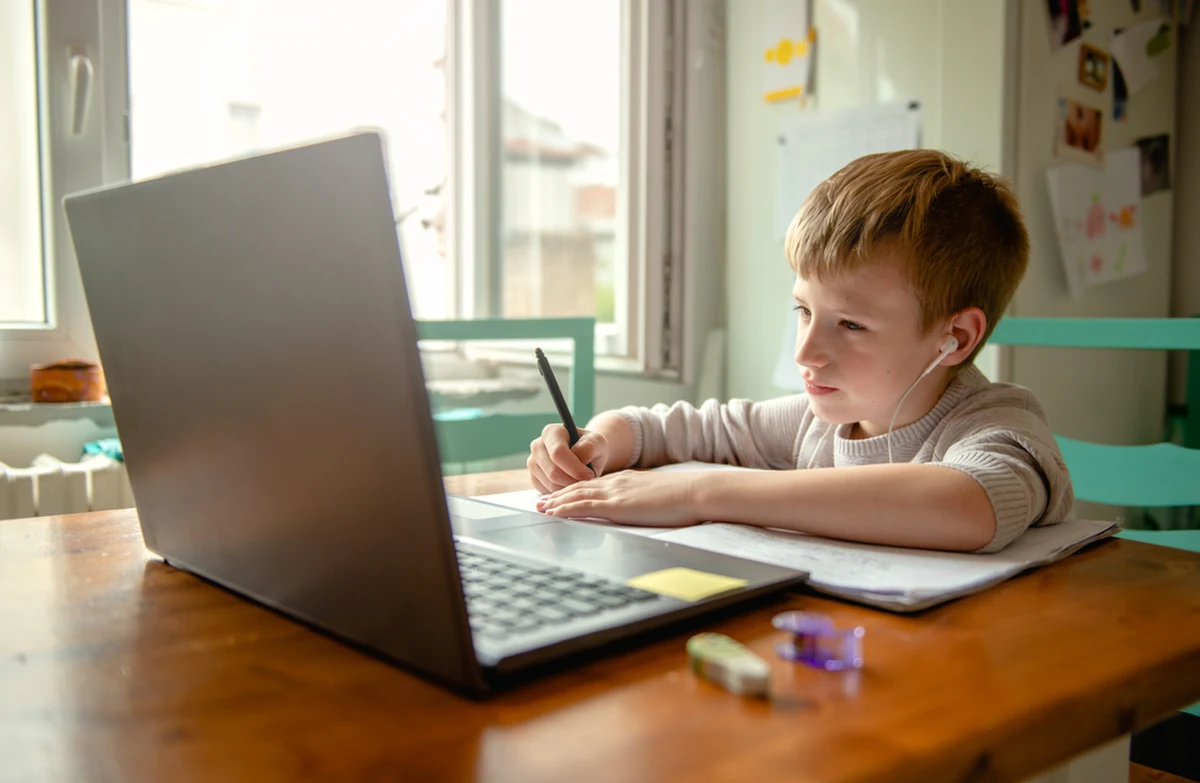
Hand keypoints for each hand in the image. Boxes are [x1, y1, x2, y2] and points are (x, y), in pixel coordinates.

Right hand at [527, 424, 608, 492]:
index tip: (590, 475)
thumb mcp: (597, 443)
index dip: (575, 468)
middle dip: (573, 481)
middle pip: (553, 472)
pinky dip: (562, 493)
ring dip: (569, 488)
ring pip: (551, 484)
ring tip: (580, 481)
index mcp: (551, 432)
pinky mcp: (533, 478)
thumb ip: (590, 446)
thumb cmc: (590, 448)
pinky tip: (570, 484)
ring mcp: (532, 463)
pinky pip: (547, 492)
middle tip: (587, 481)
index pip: (558, 453)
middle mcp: (537, 445)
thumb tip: (579, 458)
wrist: (585, 458)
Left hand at [536, 471, 704, 526]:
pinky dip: (566, 509)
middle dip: (558, 494)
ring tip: (541, 507)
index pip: (593, 485)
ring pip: (577, 495)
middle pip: (579, 487)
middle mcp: (617, 483)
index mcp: (627, 480)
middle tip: (541, 501)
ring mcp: (616, 493)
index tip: (561, 495)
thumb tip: (642, 509)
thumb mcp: (658, 496)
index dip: (574, 489)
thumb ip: (644, 500)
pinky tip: (554, 513)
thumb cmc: (684, 498)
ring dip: (556, 502)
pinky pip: (584, 506)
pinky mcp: (617, 505)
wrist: (694, 492)